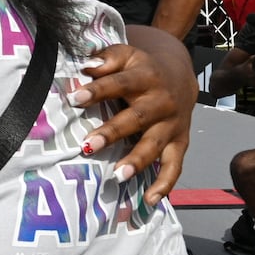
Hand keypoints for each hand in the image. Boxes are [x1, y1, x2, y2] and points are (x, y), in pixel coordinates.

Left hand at [73, 36, 193, 205]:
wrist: (180, 75)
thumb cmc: (141, 68)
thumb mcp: (126, 54)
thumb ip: (107, 58)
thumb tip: (86, 66)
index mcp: (146, 77)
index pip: (119, 83)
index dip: (97, 90)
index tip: (74, 98)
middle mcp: (162, 102)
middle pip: (137, 118)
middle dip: (114, 132)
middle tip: (89, 146)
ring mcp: (172, 124)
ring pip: (155, 144)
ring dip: (137, 161)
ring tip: (118, 176)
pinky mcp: (180, 142)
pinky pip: (174, 165)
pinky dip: (165, 184)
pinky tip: (149, 200)